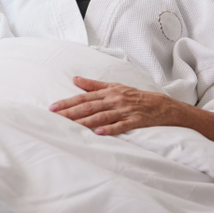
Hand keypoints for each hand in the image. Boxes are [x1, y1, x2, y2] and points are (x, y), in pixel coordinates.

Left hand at [48, 77, 178, 135]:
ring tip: (72, 126)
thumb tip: (75, 79)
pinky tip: (99, 132)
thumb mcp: (114, 86)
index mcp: (107, 92)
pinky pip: (121, 125)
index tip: (53, 107)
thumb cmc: (134, 95)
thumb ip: (93, 85)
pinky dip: (110, 129)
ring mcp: (124, 110)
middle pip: (89, 107)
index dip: (67, 102)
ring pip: (102, 116)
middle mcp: (114, 100)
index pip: (83, 98)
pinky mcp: (135, 120)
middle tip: (56, 118)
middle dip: (71, 112)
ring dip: (86, 122)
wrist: (160, 104)